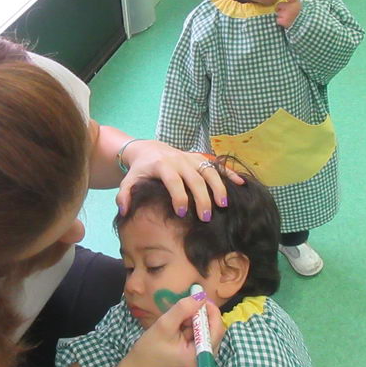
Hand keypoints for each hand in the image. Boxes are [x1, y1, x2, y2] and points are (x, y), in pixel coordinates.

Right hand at [114, 294, 225, 366]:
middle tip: (182, 312)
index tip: (198, 297)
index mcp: (202, 357)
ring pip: (206, 333)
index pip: (217, 328)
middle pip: (214, 331)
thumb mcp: (164, 325)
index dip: (210, 310)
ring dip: (194, 324)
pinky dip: (191, 331)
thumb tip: (201, 295)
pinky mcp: (197, 360)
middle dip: (200, 318)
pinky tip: (177, 333)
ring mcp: (203, 362)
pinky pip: (200, 339)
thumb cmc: (149, 350)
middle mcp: (208, 361)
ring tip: (176, 325)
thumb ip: (183, 309)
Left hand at [116, 139, 242, 220]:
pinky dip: (229, 173)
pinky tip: (240, 184)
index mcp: (162, 165)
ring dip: (218, 187)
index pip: (173, 180)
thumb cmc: (140, 170)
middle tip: (206, 217)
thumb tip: (124, 212)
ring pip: (209, 171)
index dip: (178, 196)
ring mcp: (191, 158)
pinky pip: (216, 165)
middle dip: (202, 197)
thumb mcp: (129, 181)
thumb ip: (124, 196)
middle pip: (195, 178)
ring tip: (223, 205)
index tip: (181, 213)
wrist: (148, 149)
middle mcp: (179, 159)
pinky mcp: (199, 158)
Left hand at [275, 0, 300, 27]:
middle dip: (280, 8)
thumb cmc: (300, 16)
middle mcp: (290, 7)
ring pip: (278, 13)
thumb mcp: (299, 8)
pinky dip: (280, 22)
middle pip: (279, 5)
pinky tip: (285, 23)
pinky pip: (277, 20)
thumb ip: (293, 3)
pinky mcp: (283, 21)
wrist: (303, 26)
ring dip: (281, 16)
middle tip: (286, 12)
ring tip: (288, 19)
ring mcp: (286, 14)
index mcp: (295, 3)